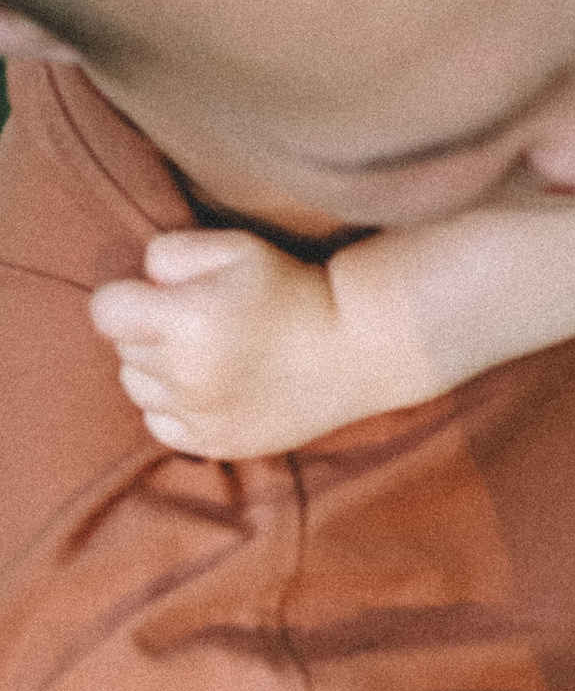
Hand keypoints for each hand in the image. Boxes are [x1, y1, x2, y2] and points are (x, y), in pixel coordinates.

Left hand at [90, 230, 345, 457]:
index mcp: (185, 320)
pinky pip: (159, 424)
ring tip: (203, 354)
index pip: (104, 312)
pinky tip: (208, 387)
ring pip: (137, 387)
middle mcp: (187, 375)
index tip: (157, 296)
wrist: (355, 350)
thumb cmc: (292, 290)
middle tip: (196, 320)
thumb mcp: (234, 246)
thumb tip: (142, 282)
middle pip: (123, 349)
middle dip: (148, 330)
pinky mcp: (216, 444)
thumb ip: (170, 252)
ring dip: (157, 369)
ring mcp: (201, 416)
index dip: (126, 298)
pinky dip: (173, 405)